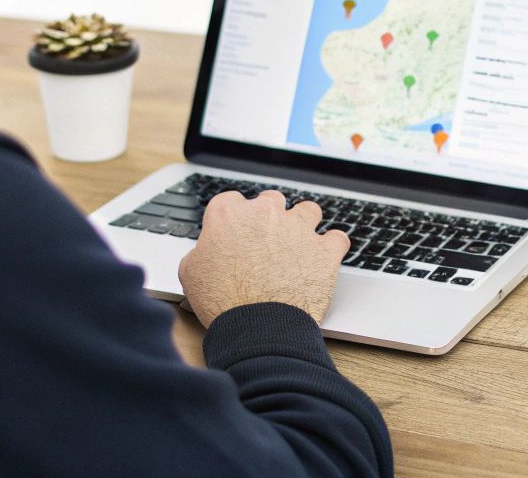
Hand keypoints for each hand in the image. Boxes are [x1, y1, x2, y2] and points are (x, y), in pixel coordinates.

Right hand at [178, 189, 348, 326]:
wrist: (258, 327)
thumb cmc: (222, 302)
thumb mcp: (190, 273)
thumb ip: (201, 251)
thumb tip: (206, 251)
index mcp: (229, 215)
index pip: (231, 201)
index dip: (233, 219)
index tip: (235, 233)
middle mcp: (266, 213)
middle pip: (271, 201)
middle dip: (269, 217)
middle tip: (265, 241)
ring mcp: (298, 228)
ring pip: (308, 210)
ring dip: (303, 224)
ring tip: (298, 244)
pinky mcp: (324, 250)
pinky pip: (337, 238)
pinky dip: (332, 247)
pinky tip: (324, 258)